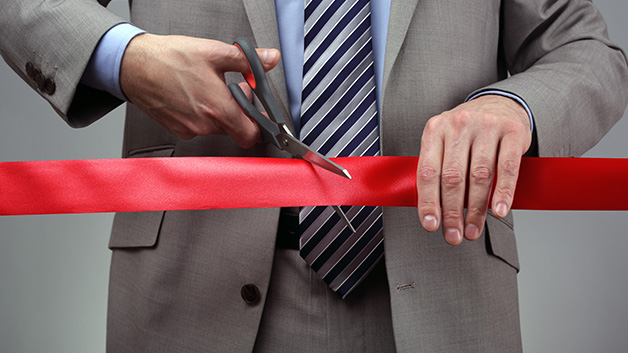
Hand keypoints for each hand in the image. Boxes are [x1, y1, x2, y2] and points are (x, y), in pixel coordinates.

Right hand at [120, 34, 280, 147]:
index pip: (250, 135)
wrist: (133, 65)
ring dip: (219, 111)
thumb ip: (247, 61)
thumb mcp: (215, 52)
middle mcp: (203, 125)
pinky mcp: (176, 129)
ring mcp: (188, 129)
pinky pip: (199, 127)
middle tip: (233, 89)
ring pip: (216, 127)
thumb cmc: (168, 58)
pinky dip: (202, 114)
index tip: (259, 113)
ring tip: (209, 88)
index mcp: (217, 108)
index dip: (259, 124)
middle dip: (239, 111)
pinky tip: (194, 95)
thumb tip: (270, 59)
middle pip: (234, 128)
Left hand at [417, 95, 531, 244]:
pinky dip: (503, 193)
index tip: (430, 225)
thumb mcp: (445, 141)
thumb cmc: (467, 132)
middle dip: (452, 212)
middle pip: (453, 177)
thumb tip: (431, 211)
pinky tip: (499, 211)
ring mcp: (486, 126)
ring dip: (476, 209)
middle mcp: (458, 125)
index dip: (428, 202)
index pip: (427, 171)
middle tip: (454, 235)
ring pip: (479, 176)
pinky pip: (507, 168)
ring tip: (473, 230)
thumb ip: (437, 169)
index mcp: (435, 130)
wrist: (499, 103)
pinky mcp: (512, 131)